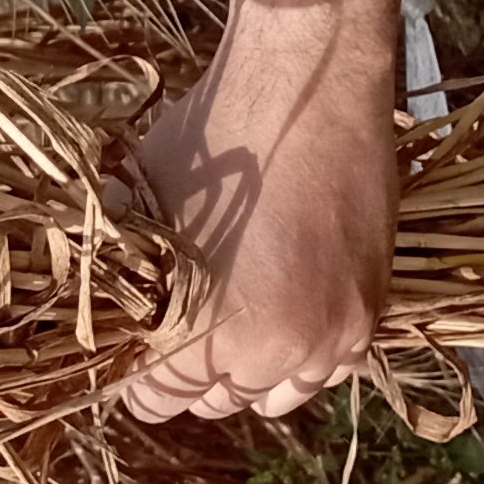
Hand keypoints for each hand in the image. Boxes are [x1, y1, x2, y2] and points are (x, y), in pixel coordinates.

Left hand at [116, 69, 393, 422]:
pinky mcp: (374, 308)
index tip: (135, 359)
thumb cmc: (214, 136)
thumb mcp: (140, 205)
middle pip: (222, 399)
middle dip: (195, 371)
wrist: (310, 83)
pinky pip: (334, 365)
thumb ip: (126, 277)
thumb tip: (108, 315)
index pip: (161, 399)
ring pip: (283, 392)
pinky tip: (287, 314)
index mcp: (208, 332)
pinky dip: (308, 352)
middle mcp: (276, 351)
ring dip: (254, 370)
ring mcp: (334, 333)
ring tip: (234, 325)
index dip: (140, 379)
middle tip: (180, 329)